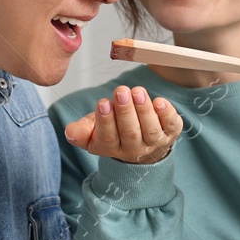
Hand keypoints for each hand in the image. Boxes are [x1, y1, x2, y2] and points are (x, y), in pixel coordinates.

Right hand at [61, 85, 182, 164]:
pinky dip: (167, 114)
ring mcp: (153, 143)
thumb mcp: (93, 132)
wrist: (140, 148)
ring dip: (144, 110)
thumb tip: (69, 132)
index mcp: (111, 148)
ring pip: (150, 129)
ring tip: (137, 91)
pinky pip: (171, 126)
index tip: (103, 102)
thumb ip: (80, 131)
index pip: (108, 137)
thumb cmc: (114, 132)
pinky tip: (160, 102)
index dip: (105, 120)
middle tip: (121, 90)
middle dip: (125, 111)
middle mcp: (133, 149)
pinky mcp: (170, 134)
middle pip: (130, 132)